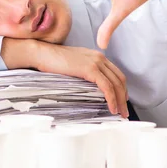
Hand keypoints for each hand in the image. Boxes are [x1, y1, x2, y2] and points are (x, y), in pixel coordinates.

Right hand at [2, 39, 128, 117]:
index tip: (121, 101)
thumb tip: (88, 88)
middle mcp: (99, 57)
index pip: (116, 73)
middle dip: (123, 97)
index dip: (121, 88)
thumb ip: (83, 72)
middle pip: (119, 79)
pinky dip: (111, 99)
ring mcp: (96, 62)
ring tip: (120, 113)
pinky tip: (111, 108)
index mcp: (96, 56)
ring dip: (120, 101)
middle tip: (124, 111)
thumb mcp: (73, 66)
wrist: (42, 53)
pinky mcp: (90, 69)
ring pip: (116, 84)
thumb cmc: (52, 61)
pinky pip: (106, 87)